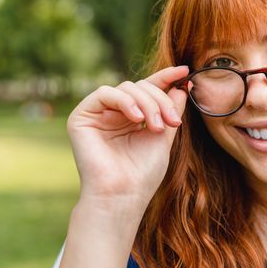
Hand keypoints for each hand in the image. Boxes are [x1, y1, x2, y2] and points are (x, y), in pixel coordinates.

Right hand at [67, 66, 188, 211]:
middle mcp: (114, 113)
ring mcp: (97, 114)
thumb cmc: (143, 173)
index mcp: (131, 118)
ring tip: (156, 127)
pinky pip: (105, 93)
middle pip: (140, 87)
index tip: (185, 71)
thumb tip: (181, 84)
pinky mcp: (81, 116)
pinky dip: (126, 102)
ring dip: (148, 103)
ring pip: (126, 88)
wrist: (123, 196)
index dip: (165, 78)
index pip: (148, 90)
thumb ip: (169, 109)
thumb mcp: (163, 135)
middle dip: (161, 100)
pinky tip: (137, 119)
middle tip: (173, 121)